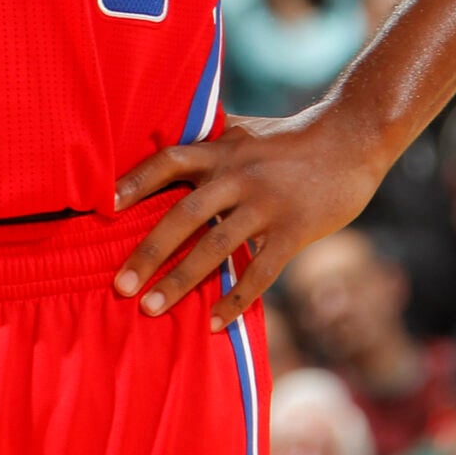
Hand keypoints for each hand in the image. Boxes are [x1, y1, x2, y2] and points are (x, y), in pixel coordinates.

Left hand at [110, 108, 388, 329]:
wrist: (352, 138)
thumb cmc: (291, 138)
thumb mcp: (245, 131)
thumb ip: (209, 141)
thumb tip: (164, 137)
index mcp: (221, 150)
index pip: (168, 161)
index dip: (135, 182)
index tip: (103, 206)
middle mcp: (238, 175)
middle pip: (183, 214)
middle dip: (148, 252)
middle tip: (119, 285)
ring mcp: (266, 204)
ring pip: (215, 247)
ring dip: (180, 280)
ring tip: (151, 309)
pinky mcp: (295, 230)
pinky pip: (261, 271)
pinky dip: (235, 299)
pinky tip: (214, 323)